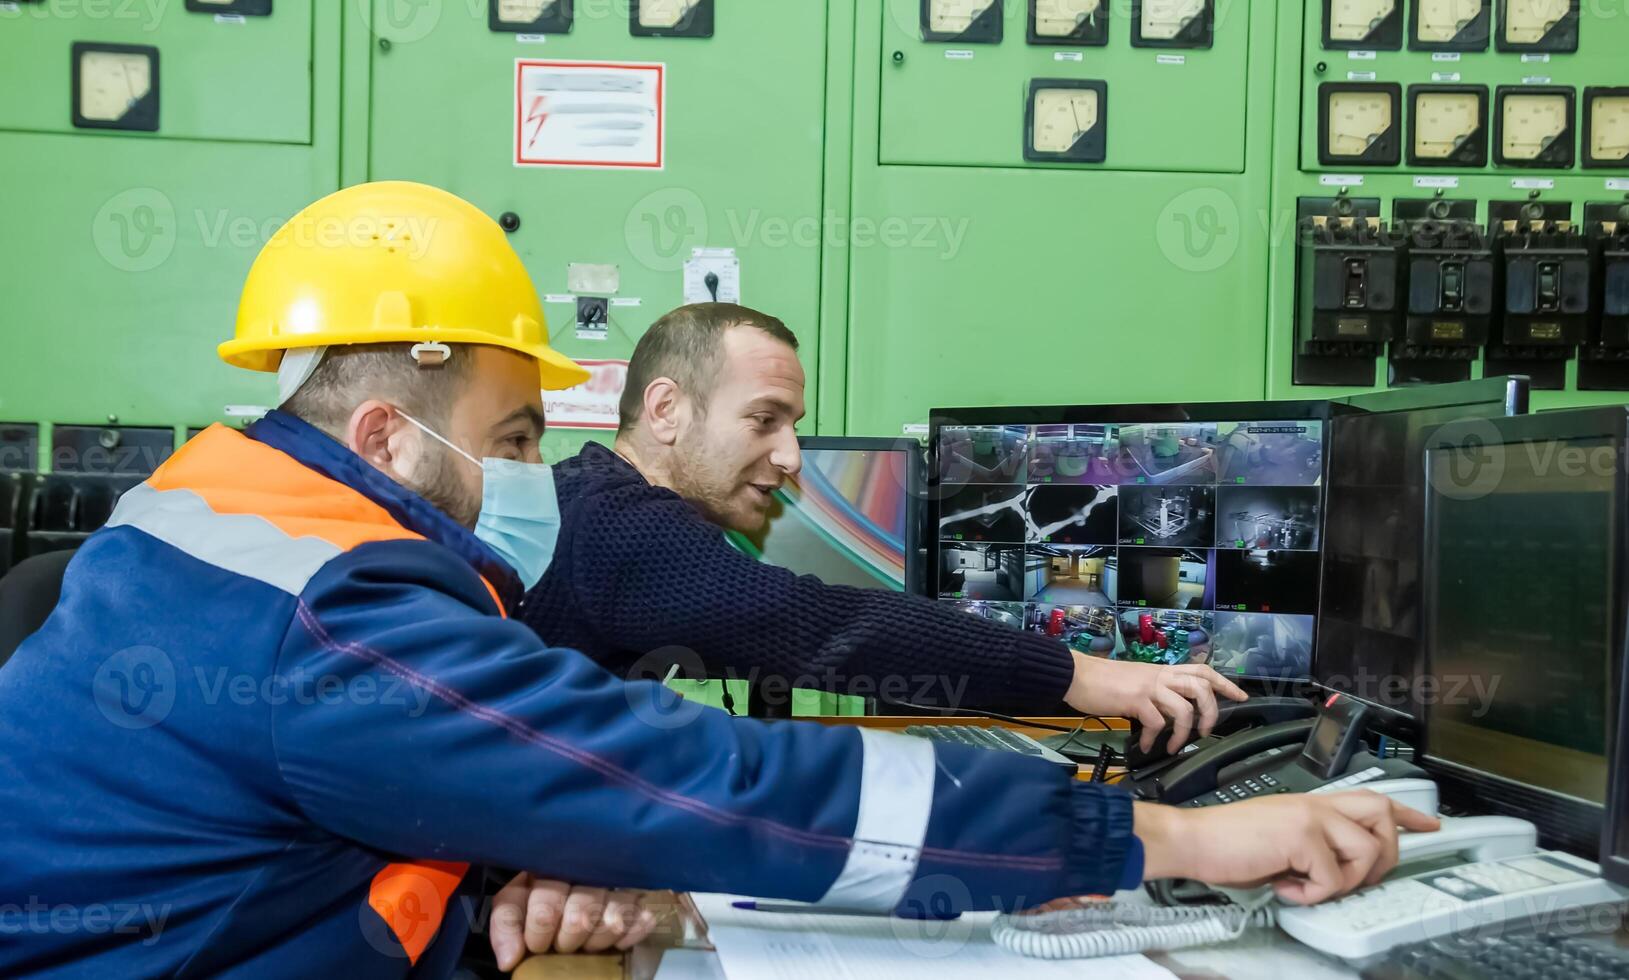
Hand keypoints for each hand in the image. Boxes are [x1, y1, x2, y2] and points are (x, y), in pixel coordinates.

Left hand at [489, 873, 658, 969]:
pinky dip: (630, 935)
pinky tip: (617, 942)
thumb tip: (510, 960)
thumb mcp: (514, 903)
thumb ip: (506, 926)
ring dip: (596, 941)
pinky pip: (642, 919)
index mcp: (550, 868)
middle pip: (580, 917)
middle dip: (567, 941)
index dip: (539, 935)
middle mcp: (587, 870)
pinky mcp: (639, 895)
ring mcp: (617, 882)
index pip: (545, 909)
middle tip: (563, 945)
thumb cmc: (538, 894)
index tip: (536, 945)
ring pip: (613, 920)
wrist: (570, 879)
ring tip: (587, 944)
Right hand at [1063, 653, 1247, 752]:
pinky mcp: (1136, 700)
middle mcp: (1160, 676)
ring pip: (1184, 708)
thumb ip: (1155, 693)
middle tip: (1205, 731)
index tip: (1241, 697)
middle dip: (1211, 713)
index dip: (1225, 683)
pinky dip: (1155, 739)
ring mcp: (1149, 687)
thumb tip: (1167, 714)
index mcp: (1162, 671)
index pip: (1202, 670)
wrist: (1077, 676)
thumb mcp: (1136, 682)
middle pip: (1202, 687)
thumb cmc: (1102, 681)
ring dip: (1184, 733)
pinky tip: (1148, 746)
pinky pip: (1157, 723)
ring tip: (1174, 746)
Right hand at [1135, 792, 1441, 905]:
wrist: (1193, 840)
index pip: (1371, 798)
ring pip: (1366, 852)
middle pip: (1382, 816)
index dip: (1407, 813)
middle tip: (1358, 877)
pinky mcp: (1301, 836)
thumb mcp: (1279, 840)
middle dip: (1385, 854)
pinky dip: (1311, 894)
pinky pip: (1333, 877)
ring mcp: (1310, 817)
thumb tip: (1336, 872)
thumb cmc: (1226, 843)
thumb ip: (1312, 846)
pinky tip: (1285, 887)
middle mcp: (1315, 804)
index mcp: (1310, 804)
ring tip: (1309, 886)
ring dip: (1345, 882)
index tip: (1429, 825)